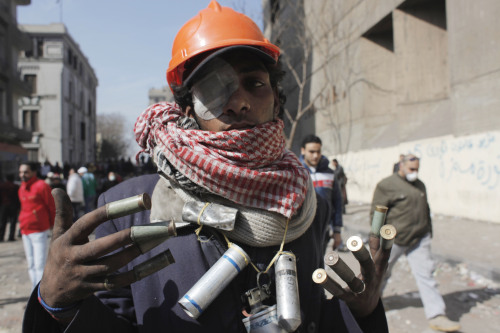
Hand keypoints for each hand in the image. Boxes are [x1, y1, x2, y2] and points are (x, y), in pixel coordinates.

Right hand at [39, 189, 149, 308]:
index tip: (129, 204)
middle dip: (123, 238)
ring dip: (132, 254)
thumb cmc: (60, 255)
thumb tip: (56, 187)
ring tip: (152, 242)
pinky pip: (116, 282)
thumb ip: (62, 212)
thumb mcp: (58, 234)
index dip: (106, 212)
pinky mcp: (93, 289)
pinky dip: (135, 274)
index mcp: (67, 240)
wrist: (52, 293)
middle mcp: (73, 258)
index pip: (86, 223)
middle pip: (100, 247)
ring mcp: (83, 275)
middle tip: (145, 228)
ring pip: (111, 265)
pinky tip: (152, 265)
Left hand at [321, 235, 391, 317]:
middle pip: (368, 265)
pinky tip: (318, 275)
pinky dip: (329, 284)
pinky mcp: (350, 299)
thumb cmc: (372, 278)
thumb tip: (379, 226)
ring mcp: (362, 291)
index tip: (388, 228)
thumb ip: (376, 246)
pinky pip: (338, 291)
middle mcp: (372, 279)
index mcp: (380, 268)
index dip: (387, 241)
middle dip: (362, 253)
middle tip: (353, 240)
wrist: (368, 308)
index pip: (385, 253)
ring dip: (341, 269)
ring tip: (330, 257)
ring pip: (352, 281)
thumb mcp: (378, 264)